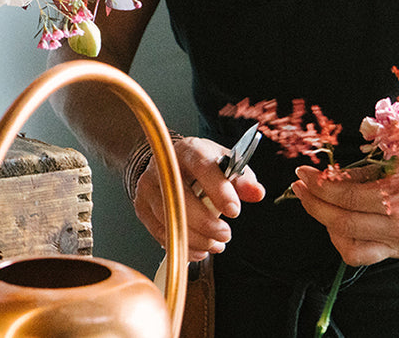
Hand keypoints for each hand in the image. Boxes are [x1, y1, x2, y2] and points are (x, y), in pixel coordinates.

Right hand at [132, 136, 265, 260]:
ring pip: (171, 219)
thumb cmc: (200, 164)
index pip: (202, 166)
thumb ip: (242, 178)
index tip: (234, 211)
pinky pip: (162, 233)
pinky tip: (200, 248)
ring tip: (216, 243)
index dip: (218, 190)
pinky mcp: (142, 207)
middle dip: (207, 224)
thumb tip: (257, 193)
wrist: (167, 163)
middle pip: (182, 199)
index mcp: (188, 149)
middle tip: (226, 235)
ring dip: (197, 239)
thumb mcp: (223, 163)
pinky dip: (184, 246)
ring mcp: (149, 186)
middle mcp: (164, 166)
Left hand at [290, 162, 398, 265]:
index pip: (347, 196)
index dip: (319, 184)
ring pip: (347, 244)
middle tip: (300, 185)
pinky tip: (336, 222)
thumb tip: (331, 173)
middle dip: (313, 202)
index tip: (303, 172)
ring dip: (324, 223)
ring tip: (316, 202)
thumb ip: (368, 167)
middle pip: (341, 220)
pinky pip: (360, 255)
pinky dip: (342, 240)